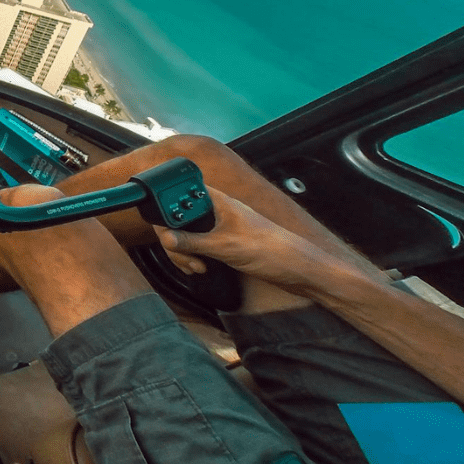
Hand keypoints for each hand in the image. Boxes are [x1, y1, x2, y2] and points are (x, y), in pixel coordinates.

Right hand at [155, 187, 345, 292]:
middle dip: (175, 238)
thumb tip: (166, 238)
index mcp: (219, 201)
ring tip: (195, 266)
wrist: (299, 271)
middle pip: (180, 217)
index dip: (168, 208)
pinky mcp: (225, 242)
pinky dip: (194, 256)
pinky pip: (199, 245)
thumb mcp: (224, 247)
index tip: (165, 228)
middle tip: (183, 255)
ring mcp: (221, 227)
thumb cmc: (272, 251)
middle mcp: (219, 211)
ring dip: (184, 251)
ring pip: (188, 233)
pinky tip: (199, 266)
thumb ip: (192, 241)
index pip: (181, 193)